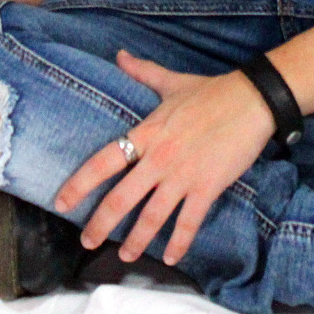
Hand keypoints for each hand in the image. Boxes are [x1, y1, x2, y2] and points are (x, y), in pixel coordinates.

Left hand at [53, 50, 274, 266]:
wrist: (252, 100)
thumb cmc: (211, 91)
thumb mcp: (171, 82)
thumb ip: (142, 72)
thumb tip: (120, 55)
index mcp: (146, 134)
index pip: (102, 162)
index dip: (78, 185)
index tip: (61, 202)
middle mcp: (158, 159)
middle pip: (120, 199)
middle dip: (100, 225)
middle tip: (87, 241)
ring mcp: (182, 176)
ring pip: (151, 217)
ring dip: (136, 241)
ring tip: (125, 257)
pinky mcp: (207, 187)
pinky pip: (188, 223)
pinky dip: (179, 244)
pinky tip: (170, 258)